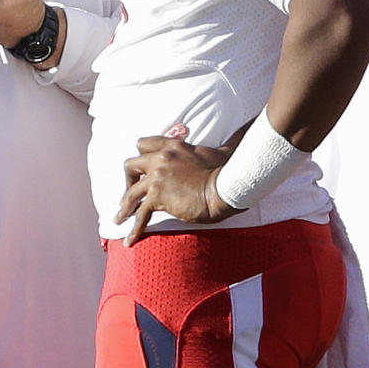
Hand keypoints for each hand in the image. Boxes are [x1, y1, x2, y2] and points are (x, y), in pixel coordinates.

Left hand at [117, 133, 241, 244]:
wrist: (227, 187)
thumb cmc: (229, 169)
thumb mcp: (223, 150)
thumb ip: (230, 139)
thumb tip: (249, 127)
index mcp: (173, 146)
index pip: (144, 143)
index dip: (141, 155)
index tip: (141, 167)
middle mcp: (160, 159)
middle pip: (131, 165)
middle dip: (128, 179)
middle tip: (130, 192)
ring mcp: (157, 178)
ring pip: (130, 192)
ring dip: (124, 206)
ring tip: (119, 218)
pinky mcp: (158, 197)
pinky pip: (140, 215)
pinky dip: (134, 229)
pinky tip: (130, 241)